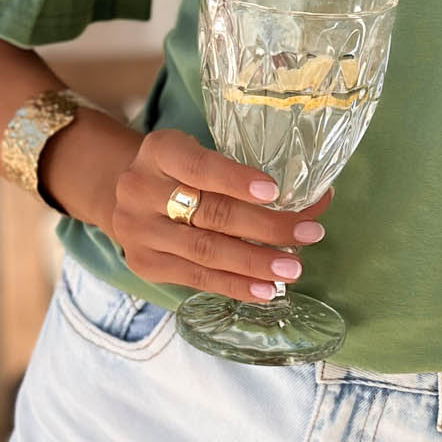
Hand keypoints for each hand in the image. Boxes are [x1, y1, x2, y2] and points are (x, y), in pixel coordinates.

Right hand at [108, 129, 333, 302]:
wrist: (125, 195)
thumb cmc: (180, 172)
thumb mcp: (199, 154)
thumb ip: (243, 172)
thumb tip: (316, 198)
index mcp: (159, 151)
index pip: (199, 166)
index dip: (237, 180)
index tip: (275, 193)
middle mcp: (140, 189)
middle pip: (210, 213)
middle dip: (265, 227)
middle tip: (308, 234)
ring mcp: (138, 230)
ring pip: (205, 250)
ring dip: (255, 262)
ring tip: (292, 269)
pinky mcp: (144, 263)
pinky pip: (196, 277)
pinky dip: (235, 285)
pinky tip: (265, 289)